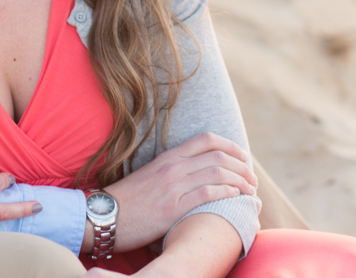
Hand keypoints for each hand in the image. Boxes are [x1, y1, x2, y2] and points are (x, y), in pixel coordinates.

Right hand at [100, 132, 256, 251]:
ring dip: (239, 180)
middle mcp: (173, 167)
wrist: (104, 216)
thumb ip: (172, 171)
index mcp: (168, 157)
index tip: (243, 157)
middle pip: (218, 155)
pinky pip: (207, 193)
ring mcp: (173, 186)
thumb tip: (195, 175)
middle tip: (251, 178)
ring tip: (249, 190)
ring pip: (217, 172)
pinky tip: (235, 197)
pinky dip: (227, 192)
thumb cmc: (127, 201)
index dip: (230, 146)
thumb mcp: (150, 176)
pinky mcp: (173, 207)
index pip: (206, 139)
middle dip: (241, 165)